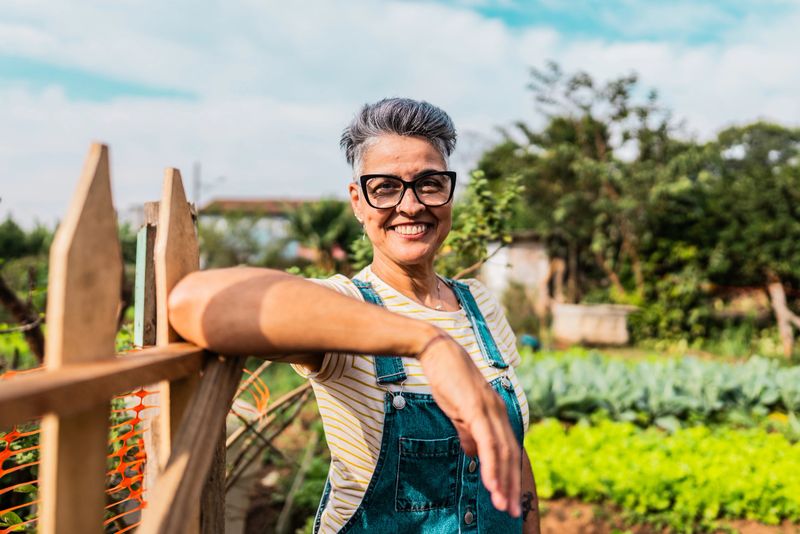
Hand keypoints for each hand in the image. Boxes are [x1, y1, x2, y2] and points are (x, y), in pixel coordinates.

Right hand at [416, 333, 520, 516]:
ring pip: (502, 453)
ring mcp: (490, 410)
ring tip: (502, 505)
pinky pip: (488, 442)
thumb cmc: (447, 379)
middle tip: (512, 512)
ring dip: (503, 481)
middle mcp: (499, 412)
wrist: (437, 351)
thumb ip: (468, 432)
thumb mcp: (459, 411)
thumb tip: (474, 455)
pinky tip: (490, 483)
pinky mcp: (477, 408)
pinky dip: (491, 465)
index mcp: (496, 414)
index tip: (510, 500)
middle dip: (512, 486)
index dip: (511, 477)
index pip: (509, 451)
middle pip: (512, 456)